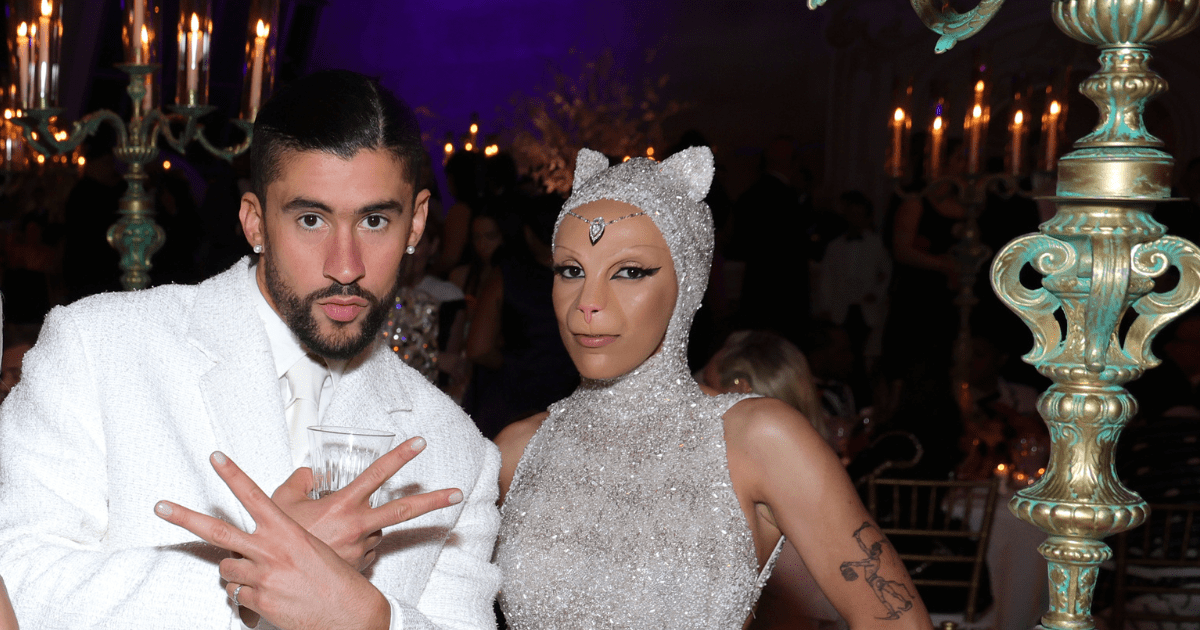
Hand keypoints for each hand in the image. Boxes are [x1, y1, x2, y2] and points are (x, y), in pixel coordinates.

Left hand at [153, 452, 451, 629]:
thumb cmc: (336, 577)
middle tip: (160, 506)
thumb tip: (277, 523)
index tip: (215, 457)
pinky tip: (266, 596)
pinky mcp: (258, 603)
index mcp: (286, 530)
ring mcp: (261, 578)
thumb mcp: (317, 543)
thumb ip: (289, 531)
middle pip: (217, 531)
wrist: (348, 613)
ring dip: (236, 572)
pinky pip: (238, 596)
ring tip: (256, 574)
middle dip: (183, 517)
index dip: (232, 474)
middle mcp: (269, 551)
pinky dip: (247, 595)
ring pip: (226, 570)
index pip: (253, 495)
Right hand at [272, 436, 463, 570]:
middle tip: (457, 493)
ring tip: (333, 530)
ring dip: (365, 527)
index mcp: (343, 505)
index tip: (419, 443)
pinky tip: (335, 545)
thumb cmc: (278, 540)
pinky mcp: (359, 566)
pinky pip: (365, 550)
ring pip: (376, 531)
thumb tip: (311, 472)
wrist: (277, 575)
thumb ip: (301, 480)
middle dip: (434, 501)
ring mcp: (361, 548)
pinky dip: (356, 545)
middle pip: (404, 510)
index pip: (377, 473)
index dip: (400, 455)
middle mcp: (358, 526)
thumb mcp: (282, 500)